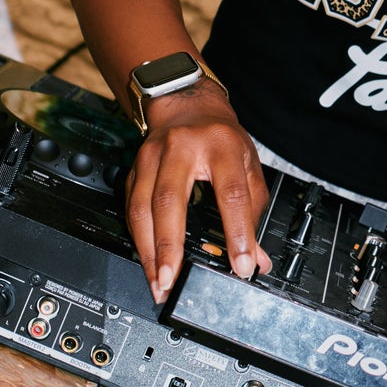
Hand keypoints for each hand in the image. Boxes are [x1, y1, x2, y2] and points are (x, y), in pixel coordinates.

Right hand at [124, 83, 271, 302]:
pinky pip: (130, 208)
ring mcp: (152, 157)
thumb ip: (253, 211)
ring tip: (158, 281)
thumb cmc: (220, 137)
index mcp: (221, 145)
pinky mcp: (134, 169)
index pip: (231, 193)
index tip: (241, 264)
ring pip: (141, 206)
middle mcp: (182, 148)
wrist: (186, 105)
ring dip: (148, 250)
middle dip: (169, 246)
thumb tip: (256, 257)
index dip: (237, 232)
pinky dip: (138, 238)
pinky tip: (146, 260)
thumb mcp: (248, 164)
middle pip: (170, 199)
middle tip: (173, 281)